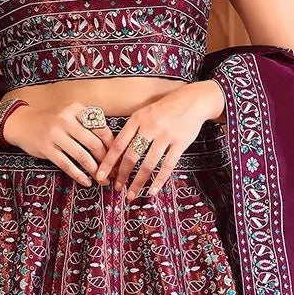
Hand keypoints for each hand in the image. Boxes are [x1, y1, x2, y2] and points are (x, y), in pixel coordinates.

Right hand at [1, 97, 116, 186]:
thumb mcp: (69, 114)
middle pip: (94, 143)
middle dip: (106, 161)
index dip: (112, 145)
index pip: (101, 128)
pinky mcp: (46, 149)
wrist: (22, 123)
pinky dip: (79, 175)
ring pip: (82, 156)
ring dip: (95, 171)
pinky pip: (67, 165)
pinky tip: (87, 182)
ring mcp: (55, 135)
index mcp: (76, 109)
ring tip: (102, 180)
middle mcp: (66, 120)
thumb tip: (112, 145)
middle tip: (113, 173)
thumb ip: (87, 123)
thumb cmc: (51, 121)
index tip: (119, 157)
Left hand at [94, 80, 223, 199]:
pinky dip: (159, 181)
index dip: (108, 162)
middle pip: (131, 156)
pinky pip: (168, 166)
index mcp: (138, 119)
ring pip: (148, 164)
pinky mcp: (180, 143)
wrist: (193, 100)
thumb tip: (116, 151)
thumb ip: (132, 129)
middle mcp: (150, 127)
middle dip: (122, 175)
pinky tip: (152, 191)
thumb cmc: (166, 108)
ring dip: (138, 182)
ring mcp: (166, 136)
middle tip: (116, 188)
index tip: (100, 175)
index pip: (118, 144)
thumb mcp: (145, 112)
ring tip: (131, 194)